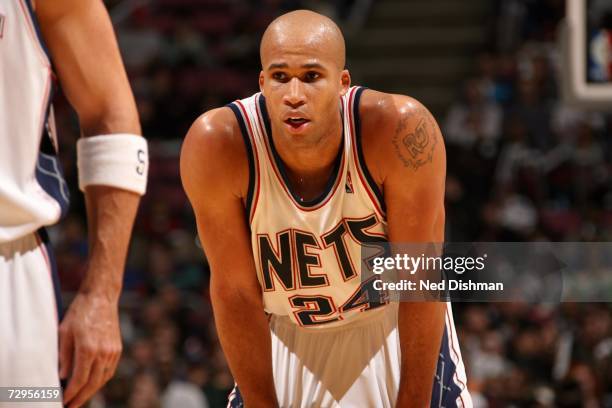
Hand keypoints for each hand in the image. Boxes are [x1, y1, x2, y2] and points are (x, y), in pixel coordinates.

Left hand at [59, 291, 121, 407]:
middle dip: (81, 397)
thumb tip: (63, 377)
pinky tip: (91, 383)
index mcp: (89, 348)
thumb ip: (64, 356)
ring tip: (80, 397)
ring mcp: (113, 351)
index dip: (71, 393)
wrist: (101, 297)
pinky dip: (100, 380)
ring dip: (92, 391)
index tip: (63, 401)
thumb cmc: (80, 312)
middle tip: (71, 406)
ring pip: (103, 379)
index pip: (80, 379)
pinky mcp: (117, 348)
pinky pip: (109, 370)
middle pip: (93, 383)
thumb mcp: (64, 332)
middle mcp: (104, 352)